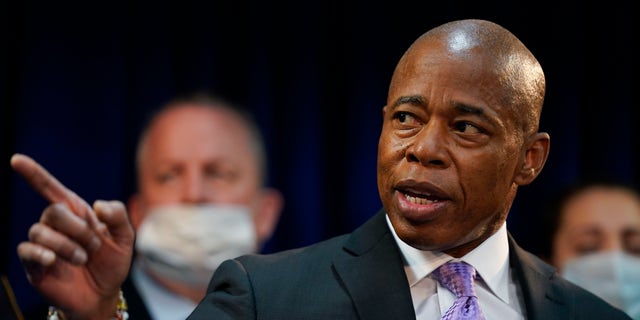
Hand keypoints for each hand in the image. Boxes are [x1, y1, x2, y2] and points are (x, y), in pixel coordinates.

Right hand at [11, 153, 133, 318]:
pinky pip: (27, 250)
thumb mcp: (125, 237)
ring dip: (67, 246)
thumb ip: (118, 215)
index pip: (50, 188)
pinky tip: (54, 260)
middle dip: (78, 229)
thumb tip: (97, 205)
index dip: (33, 173)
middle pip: (53, 211)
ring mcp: (44, 244)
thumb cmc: (112, 262)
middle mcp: (56, 225)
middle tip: (94, 246)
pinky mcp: (35, 264)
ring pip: (40, 231)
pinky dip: (41, 253)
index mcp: (76, 212)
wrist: (104, 293)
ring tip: (83, 259)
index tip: (16, 160)